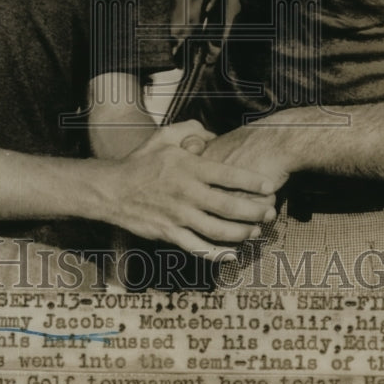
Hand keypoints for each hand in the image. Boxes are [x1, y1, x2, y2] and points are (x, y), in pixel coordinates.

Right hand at [100, 123, 278, 261]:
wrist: (112, 189)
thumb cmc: (141, 161)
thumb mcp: (163, 136)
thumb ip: (190, 130)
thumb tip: (213, 135)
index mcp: (188, 167)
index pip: (228, 174)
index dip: (253, 181)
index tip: (270, 185)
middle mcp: (186, 192)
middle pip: (229, 205)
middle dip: (255, 210)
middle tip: (271, 211)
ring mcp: (178, 216)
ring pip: (218, 230)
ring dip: (242, 232)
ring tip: (256, 230)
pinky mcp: (170, 234)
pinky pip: (198, 248)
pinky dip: (218, 253)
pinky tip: (232, 252)